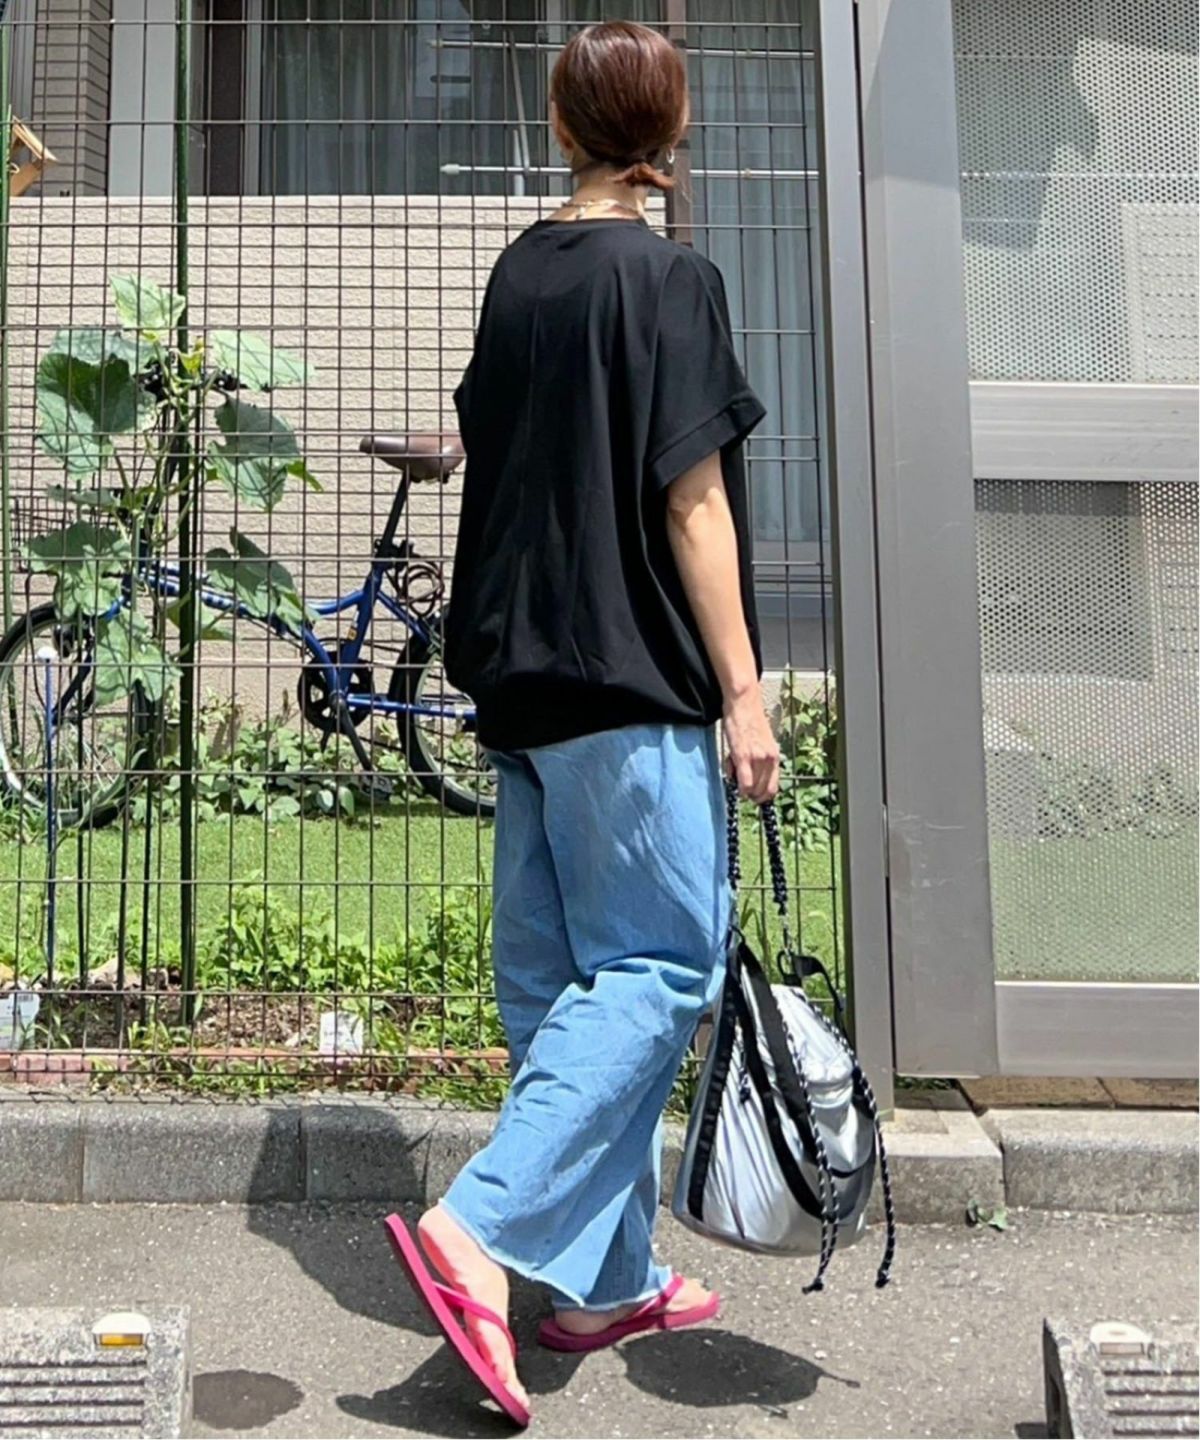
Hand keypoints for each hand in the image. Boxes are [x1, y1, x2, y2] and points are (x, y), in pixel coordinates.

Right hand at [722, 687, 779, 803]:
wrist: (743, 703)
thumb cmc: (749, 720)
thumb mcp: (762, 742)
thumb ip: (760, 759)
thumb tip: (751, 777)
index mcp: (774, 756)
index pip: (773, 787)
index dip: (762, 796)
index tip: (753, 796)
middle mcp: (769, 759)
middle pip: (762, 791)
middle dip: (751, 794)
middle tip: (741, 787)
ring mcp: (757, 758)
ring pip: (753, 789)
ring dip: (742, 788)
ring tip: (734, 772)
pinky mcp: (743, 755)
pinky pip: (744, 782)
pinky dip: (740, 787)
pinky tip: (733, 779)